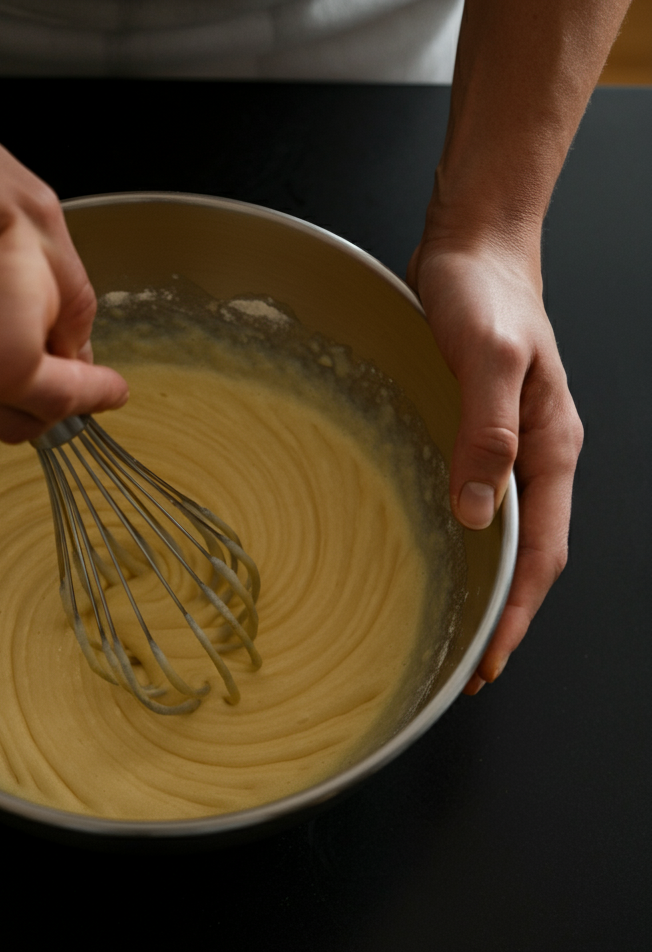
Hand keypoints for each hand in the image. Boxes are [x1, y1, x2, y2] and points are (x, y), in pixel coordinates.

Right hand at [0, 51, 126, 441]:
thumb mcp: (18, 199)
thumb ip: (64, 286)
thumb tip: (77, 346)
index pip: (38, 392)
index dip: (85, 393)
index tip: (110, 389)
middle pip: (8, 420)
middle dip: (52, 398)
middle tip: (76, 367)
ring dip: (5, 384)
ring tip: (3, 315)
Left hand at [408, 237, 583, 694]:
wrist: (474, 251)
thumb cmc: (483, 295)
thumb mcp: (485, 356)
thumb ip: (485, 431)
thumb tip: (478, 514)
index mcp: (551, 448)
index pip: (541, 552)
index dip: (517, 610)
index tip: (489, 659)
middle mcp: (535, 456)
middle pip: (528, 554)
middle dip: (502, 612)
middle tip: (466, 664)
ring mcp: (507, 447)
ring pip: (503, 533)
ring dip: (483, 582)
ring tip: (450, 624)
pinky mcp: (476, 433)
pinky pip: (477, 501)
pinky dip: (463, 541)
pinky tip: (435, 554)